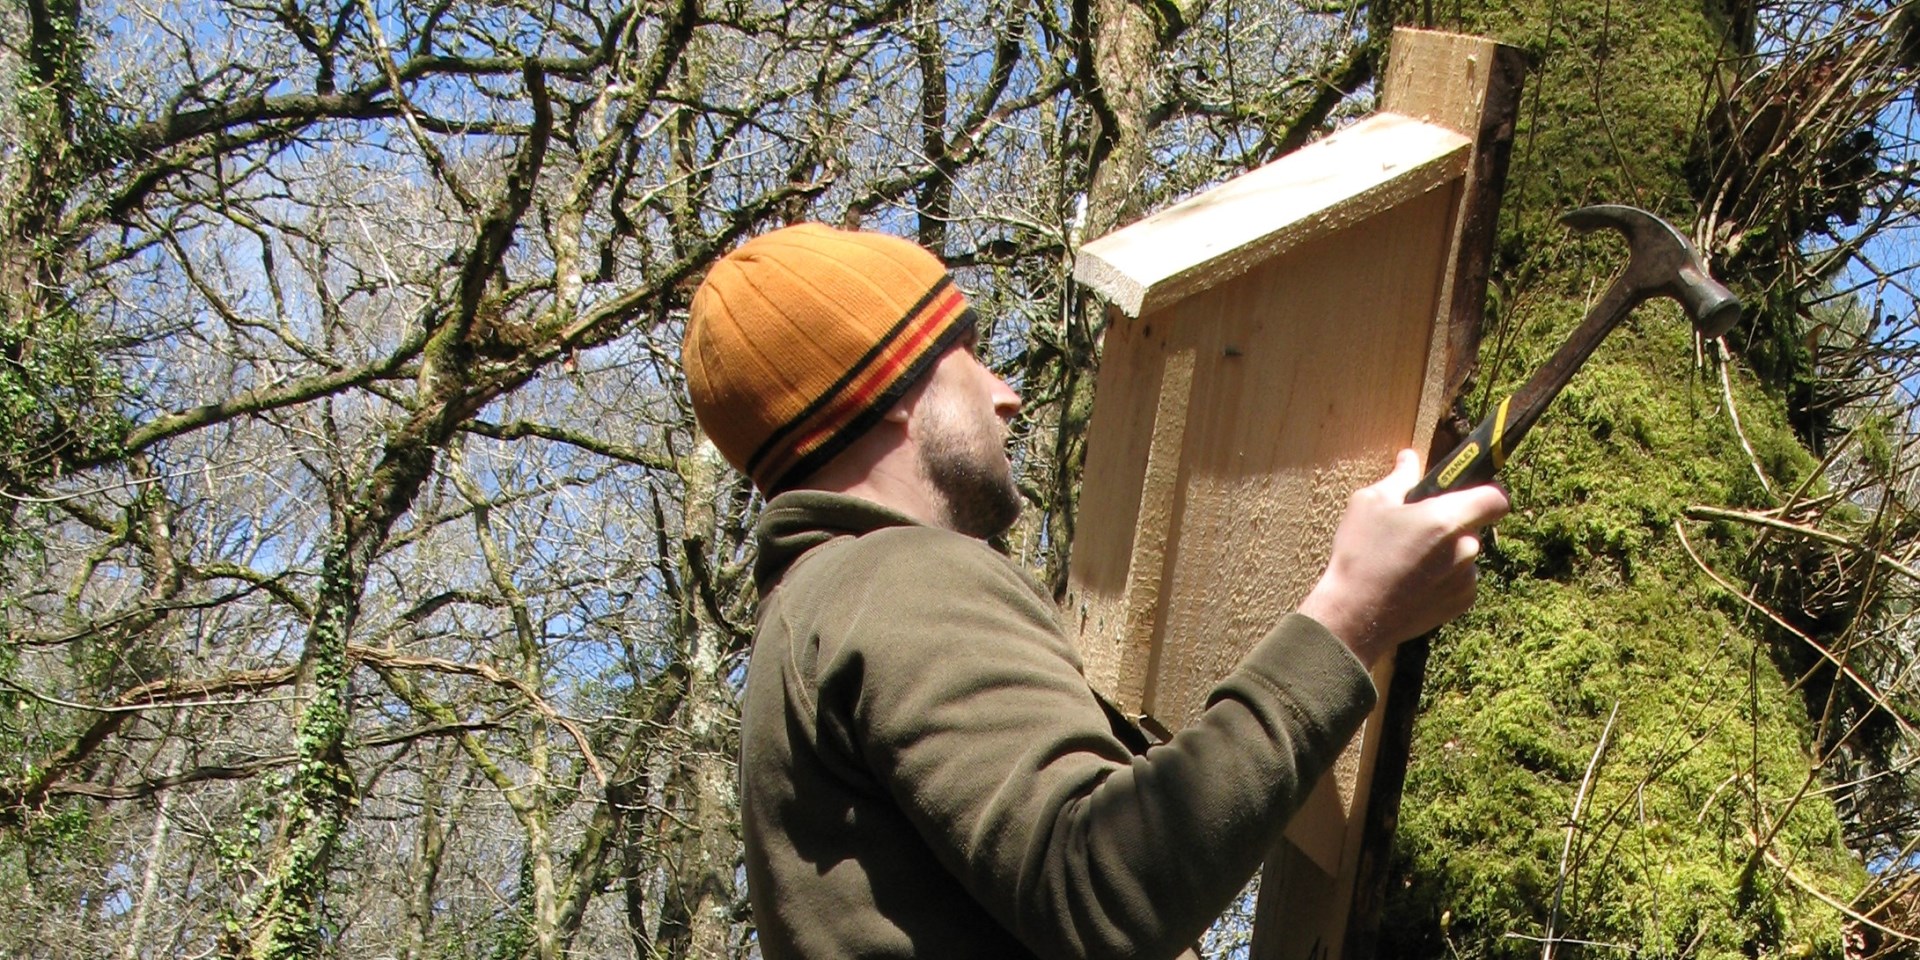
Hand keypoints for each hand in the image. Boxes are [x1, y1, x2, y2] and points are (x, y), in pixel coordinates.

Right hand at [1297, 449, 1510, 665]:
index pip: (1496, 497)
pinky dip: (1444, 576)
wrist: (1355, 617)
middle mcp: (1466, 549)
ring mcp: (1466, 578)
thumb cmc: (1360, 555)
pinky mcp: (1461, 603)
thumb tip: (1410, 459)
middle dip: (1452, 522)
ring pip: (1466, 552)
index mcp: (1447, 519)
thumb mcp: (1370, 504)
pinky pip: (1461, 578)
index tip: (1468, 492)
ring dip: (1447, 551)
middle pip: (1473, 525)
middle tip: (1417, 527)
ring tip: (1409, 559)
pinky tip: (1413, 580)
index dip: (1487, 491)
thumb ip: (1399, 478)